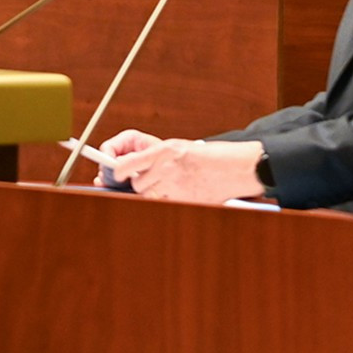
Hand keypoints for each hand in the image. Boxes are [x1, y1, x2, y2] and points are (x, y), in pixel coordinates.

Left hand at [107, 138, 266, 203]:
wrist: (238, 167)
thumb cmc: (211, 156)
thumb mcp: (182, 148)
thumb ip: (159, 157)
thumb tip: (136, 167)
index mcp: (165, 150)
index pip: (127, 164)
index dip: (116, 172)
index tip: (114, 175)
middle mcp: (167, 168)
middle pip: (138, 184)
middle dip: (142, 184)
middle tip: (155, 179)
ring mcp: (176, 186)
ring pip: (150, 196)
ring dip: (155, 193)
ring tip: (172, 185)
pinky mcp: (185, 201)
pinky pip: (167, 204)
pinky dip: (170, 201)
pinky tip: (183, 192)